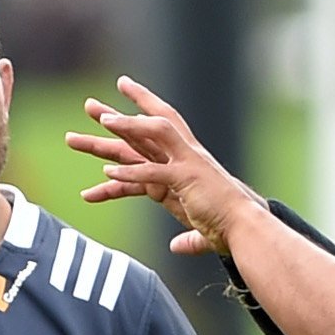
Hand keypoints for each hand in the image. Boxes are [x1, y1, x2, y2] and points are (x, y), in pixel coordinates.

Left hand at [64, 76, 265, 254]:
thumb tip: (177, 246)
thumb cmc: (228, 227)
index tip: (122, 87)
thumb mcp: (201, 229)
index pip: (162, 126)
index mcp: (188, 159)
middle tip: (89, 105)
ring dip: (125, 129)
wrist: (246, 228)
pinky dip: (130, 175)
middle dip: (119, 115)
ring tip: (100, 123)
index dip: (142, 106)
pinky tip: (106, 177)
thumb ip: (187, 237)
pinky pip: (152, 174)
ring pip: (151, 137)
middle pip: (148, 125)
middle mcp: (187, 155)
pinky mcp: (186, 181)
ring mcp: (187, 164)